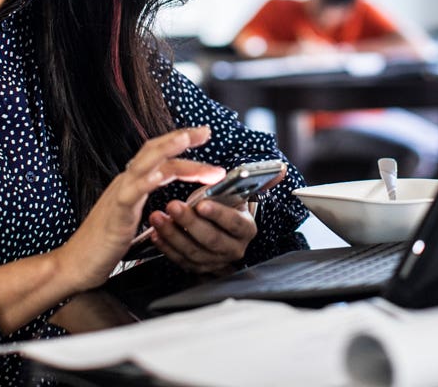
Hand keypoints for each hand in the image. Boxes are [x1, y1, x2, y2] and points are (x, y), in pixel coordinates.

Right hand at [54, 126, 222, 291]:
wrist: (76, 263)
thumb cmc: (104, 243)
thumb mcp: (132, 215)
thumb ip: (147, 200)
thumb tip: (171, 197)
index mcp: (131, 183)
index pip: (158, 155)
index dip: (179, 142)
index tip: (203, 134)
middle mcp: (125, 183)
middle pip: (154, 152)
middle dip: (181, 139)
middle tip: (206, 131)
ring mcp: (119, 196)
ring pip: (144, 165)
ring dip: (166, 150)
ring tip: (185, 139)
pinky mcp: (115, 214)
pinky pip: (130, 194)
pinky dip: (145, 182)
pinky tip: (160, 175)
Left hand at [150, 163, 287, 273]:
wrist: (219, 227)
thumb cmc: (225, 205)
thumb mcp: (238, 193)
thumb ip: (258, 180)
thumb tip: (282, 169)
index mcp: (246, 229)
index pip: (234, 223)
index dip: (218, 215)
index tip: (202, 204)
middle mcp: (234, 249)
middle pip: (211, 240)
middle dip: (190, 223)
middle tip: (172, 206)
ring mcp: (215, 262)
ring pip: (193, 252)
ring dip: (173, 234)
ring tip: (157, 217)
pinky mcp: (198, 268)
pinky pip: (180, 260)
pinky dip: (166, 247)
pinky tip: (155, 233)